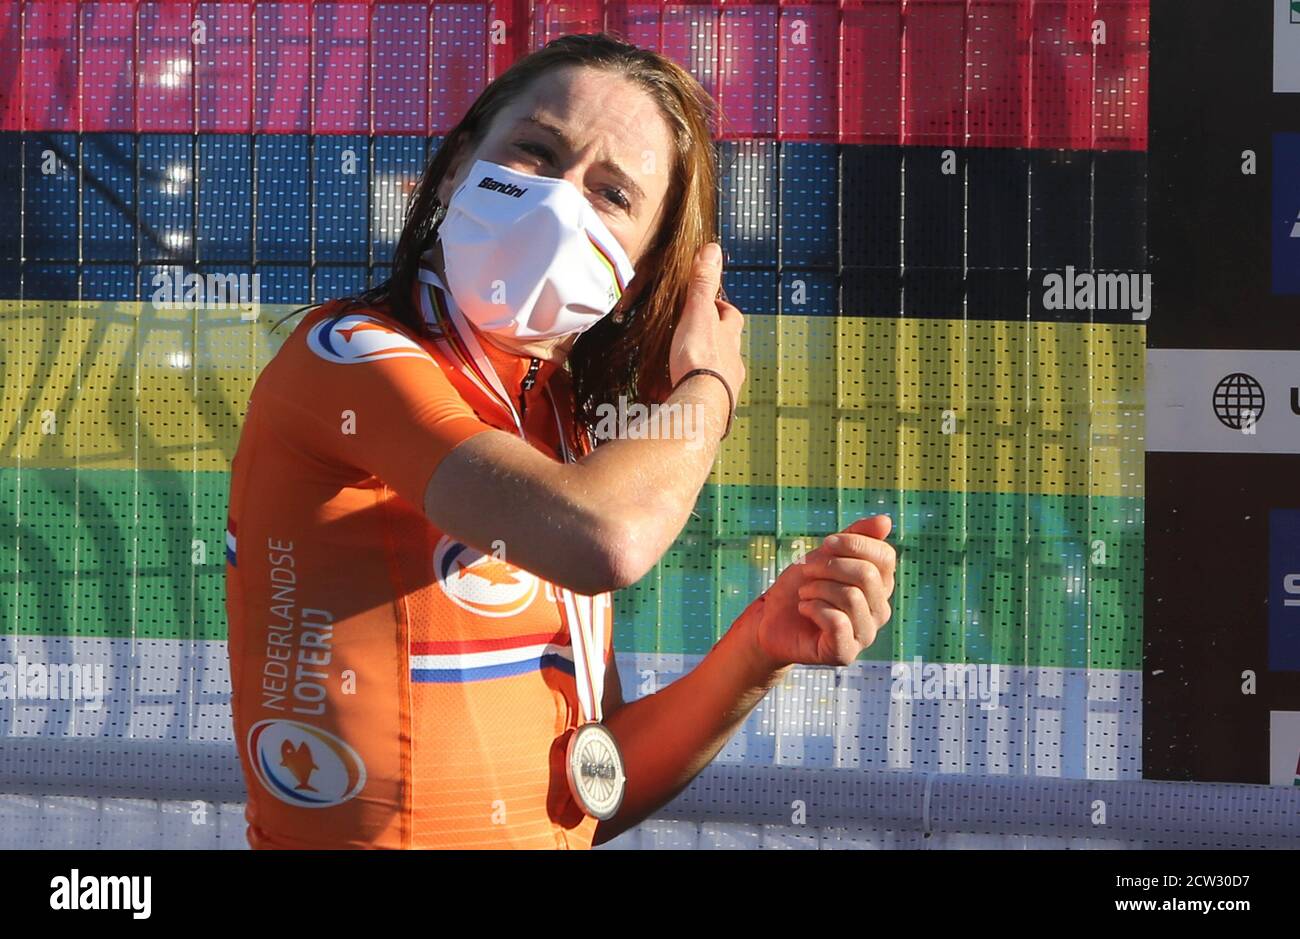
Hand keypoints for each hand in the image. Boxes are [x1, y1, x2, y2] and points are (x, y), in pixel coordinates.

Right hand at [668, 242, 744, 401]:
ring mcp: (725, 385)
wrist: (701, 404)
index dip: (721, 308)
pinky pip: (704, 394)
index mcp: (729, 336)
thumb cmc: (699, 359)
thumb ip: (702, 285)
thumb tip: (712, 250)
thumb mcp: (698, 314)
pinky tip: (680, 392)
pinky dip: (694, 390)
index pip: (731, 316)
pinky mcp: (712, 405)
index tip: (710, 303)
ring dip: (705, 366)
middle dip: (714, 339)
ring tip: (685, 365)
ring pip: (718, 370)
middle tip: (696, 334)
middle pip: (727, 344)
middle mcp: (732, 361)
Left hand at [752, 516, 895, 668]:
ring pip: (851, 596)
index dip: (853, 543)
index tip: (825, 543)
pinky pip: (838, 622)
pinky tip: (804, 610)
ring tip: (805, 594)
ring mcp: (865, 634)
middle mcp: (879, 611)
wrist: (770, 620)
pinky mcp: (845, 653)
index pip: (885, 556)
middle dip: (828, 566)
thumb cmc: (800, 586)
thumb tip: (885, 521)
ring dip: (816, 589)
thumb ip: (855, 538)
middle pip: (866, 575)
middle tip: (806, 572)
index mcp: (880, 586)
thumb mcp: (824, 555)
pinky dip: (813, 608)